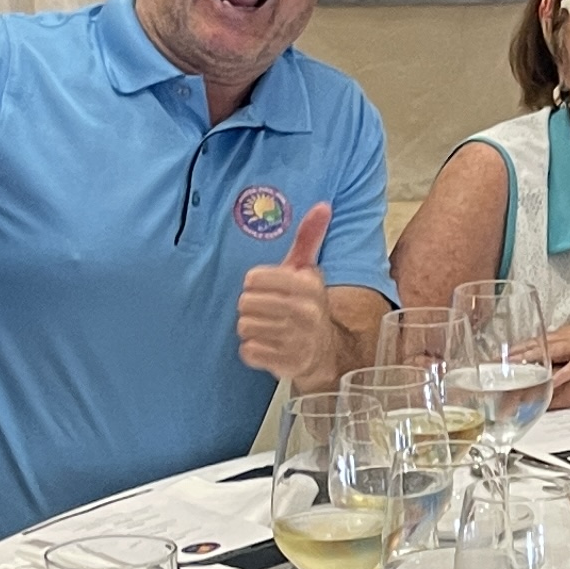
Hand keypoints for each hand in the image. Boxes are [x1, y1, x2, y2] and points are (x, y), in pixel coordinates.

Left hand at [235, 200, 342, 383]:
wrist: (325, 351)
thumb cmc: (306, 304)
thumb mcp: (308, 270)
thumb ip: (309, 237)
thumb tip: (324, 204)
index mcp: (308, 285)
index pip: (253, 279)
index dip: (255, 283)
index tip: (267, 288)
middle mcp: (306, 312)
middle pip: (245, 304)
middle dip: (251, 307)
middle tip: (266, 310)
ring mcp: (297, 340)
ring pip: (244, 328)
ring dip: (251, 329)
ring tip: (268, 328)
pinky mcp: (287, 364)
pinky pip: (248, 352)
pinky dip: (253, 350)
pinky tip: (269, 346)